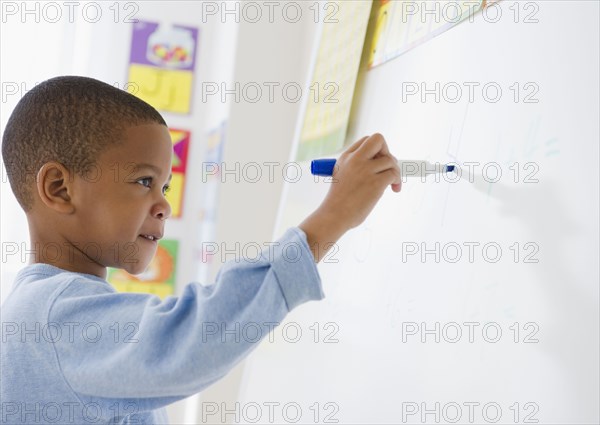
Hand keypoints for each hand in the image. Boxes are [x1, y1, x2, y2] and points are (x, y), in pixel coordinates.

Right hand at [298, 133, 400, 261]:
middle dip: (387, 151)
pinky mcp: (375, 182)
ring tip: (391, 184)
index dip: (377, 150)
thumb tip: (382, 163)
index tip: (378, 163)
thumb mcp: (342, 176)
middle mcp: (355, 160)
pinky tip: (394, 189)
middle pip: (379, 140)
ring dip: (395, 172)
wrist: (334, 216)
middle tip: (388, 166)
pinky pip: (394, 174)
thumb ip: (357, 166)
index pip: (367, 141)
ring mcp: (365, 170)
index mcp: (346, 157)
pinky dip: (397, 181)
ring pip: (390, 161)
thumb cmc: (339, 201)